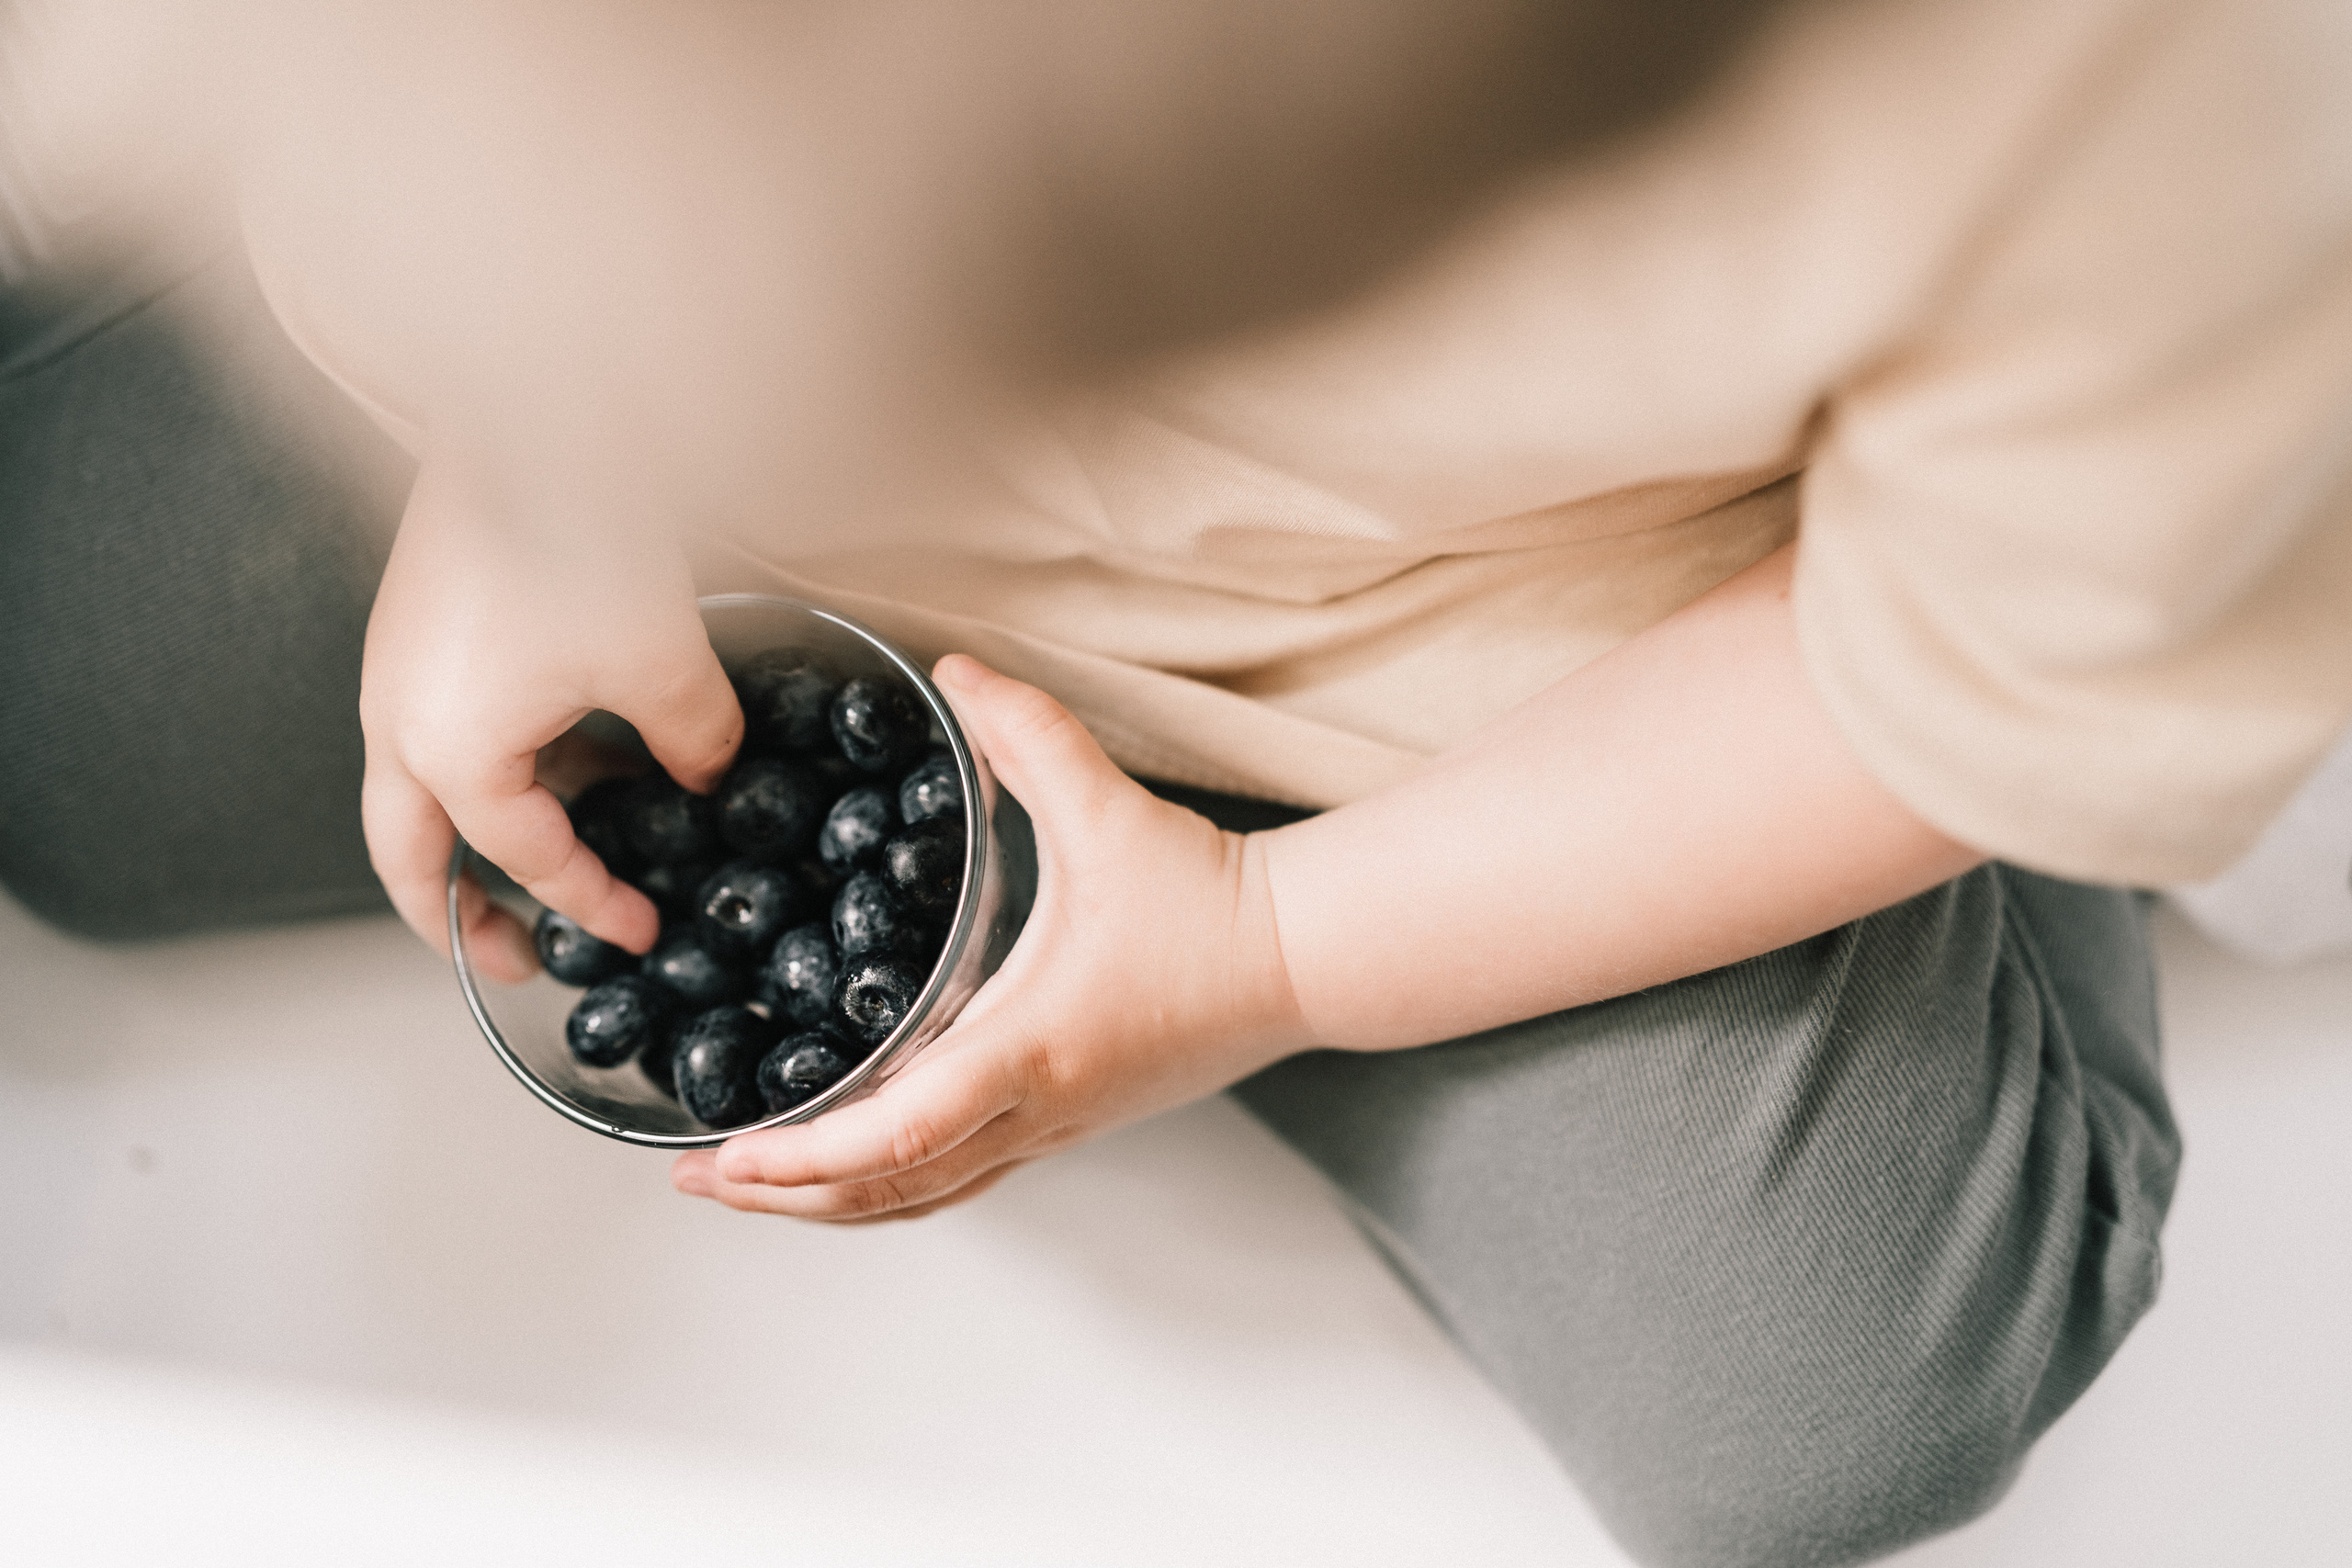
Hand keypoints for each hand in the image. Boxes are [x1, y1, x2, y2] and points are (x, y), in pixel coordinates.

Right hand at [360, 458, 741, 980]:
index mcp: (448, 752)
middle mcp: (397, 720)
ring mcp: (397, 671)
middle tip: (512, 959)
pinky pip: (440, 729)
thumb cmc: (578, 534)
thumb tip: (707, 775)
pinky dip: (491, 769)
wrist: (530, 410)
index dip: (591, 902)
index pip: (525, 859)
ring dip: (476, 838)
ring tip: (557, 861)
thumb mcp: (664, 663)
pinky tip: (571, 758)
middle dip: (457, 920)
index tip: (641, 929)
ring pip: (417, 794)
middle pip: (407, 857)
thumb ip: (695, 741)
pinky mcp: (416, 627)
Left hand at [671, 655, 1310, 1220]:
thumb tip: (956, 672)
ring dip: (831, 1206)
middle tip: (696, 1180)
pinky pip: (960, 1180)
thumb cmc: (1212, 901)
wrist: (1303, 958)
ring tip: (754, 1188)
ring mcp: (1054, 1128)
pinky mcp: (1069, 1123)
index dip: (802, 1157)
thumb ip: (1028, 734)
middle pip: (888, 1191)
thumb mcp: (1108, 808)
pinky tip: (853, 1168)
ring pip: (923, 1201)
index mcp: (1031, 1048)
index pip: (899, 1134)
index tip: (727, 1157)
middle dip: (782, 1195)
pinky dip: (890, 1188)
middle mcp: (1036, 1109)